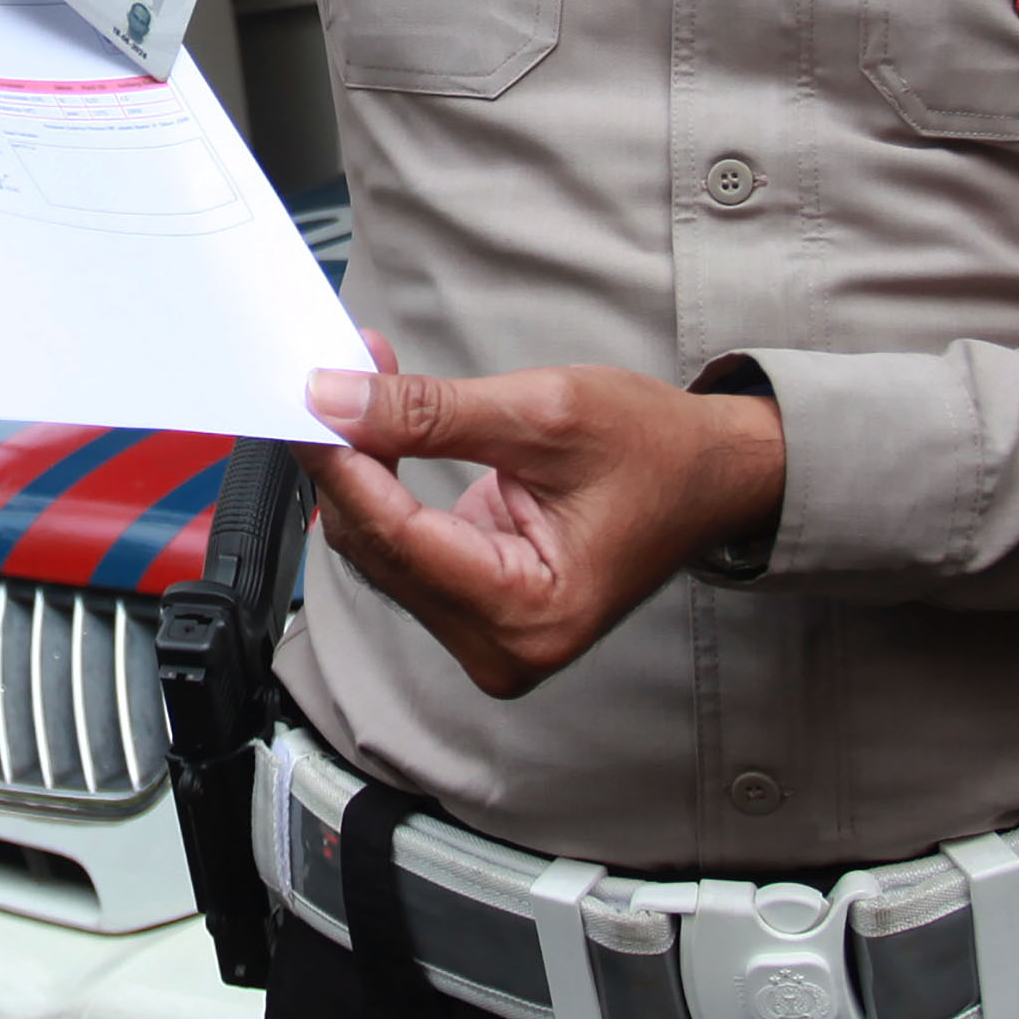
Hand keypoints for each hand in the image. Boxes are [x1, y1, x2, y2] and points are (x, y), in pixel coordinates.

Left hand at [304, 344, 784, 697]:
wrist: (715, 477)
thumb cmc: (658, 451)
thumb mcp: (545, 413)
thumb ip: (430, 412)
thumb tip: (335, 402)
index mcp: (530, 613)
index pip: (397, 537)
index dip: (340, 463)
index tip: (304, 400)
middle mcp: (502, 646)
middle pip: (377, 550)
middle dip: (348, 458)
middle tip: (333, 372)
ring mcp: (488, 636)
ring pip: (381, 550)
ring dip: (362, 468)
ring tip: (362, 383)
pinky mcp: (478, 612)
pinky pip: (404, 551)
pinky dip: (386, 488)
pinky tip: (381, 429)